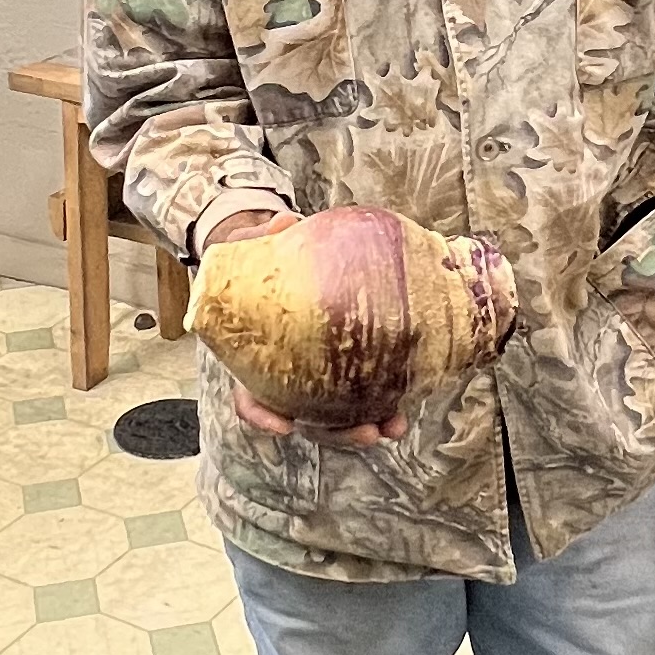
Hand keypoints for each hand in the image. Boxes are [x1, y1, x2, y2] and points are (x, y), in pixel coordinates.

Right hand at [202, 208, 406, 448]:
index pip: (249, 397)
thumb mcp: (250, 247)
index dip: (263, 415)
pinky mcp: (342, 370)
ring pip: (335, 416)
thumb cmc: (258, 262)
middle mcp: (283, 377)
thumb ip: (260, 240)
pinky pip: (360, 394)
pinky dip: (382, 403)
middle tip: (368, 432)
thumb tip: (283, 223)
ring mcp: (312, 378)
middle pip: (304, 417)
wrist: (276, 261)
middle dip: (335, 431)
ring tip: (395, 427)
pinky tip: (405, 407)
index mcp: (254, 357)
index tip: (284, 427)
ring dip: (365, 426)